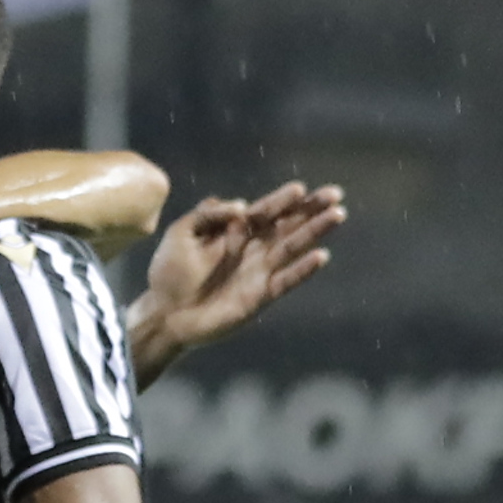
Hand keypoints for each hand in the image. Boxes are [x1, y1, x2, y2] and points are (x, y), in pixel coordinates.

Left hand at [130, 182, 344, 363]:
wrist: (164, 314)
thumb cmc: (169, 274)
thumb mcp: (180, 233)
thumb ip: (207, 214)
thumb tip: (241, 205)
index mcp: (235, 231)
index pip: (265, 210)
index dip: (283, 200)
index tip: (300, 189)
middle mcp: (253, 249)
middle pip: (288, 224)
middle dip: (311, 209)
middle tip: (336, 194)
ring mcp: (259, 272)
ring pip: (293, 247)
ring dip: (315, 232)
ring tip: (337, 215)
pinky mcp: (260, 296)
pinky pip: (286, 280)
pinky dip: (303, 270)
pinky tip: (321, 256)